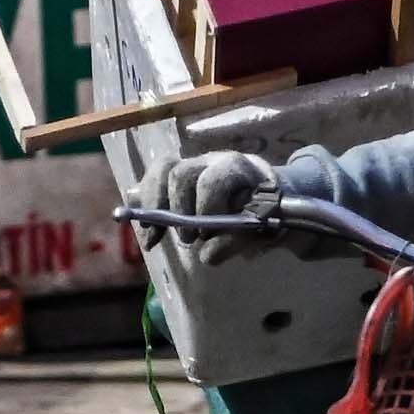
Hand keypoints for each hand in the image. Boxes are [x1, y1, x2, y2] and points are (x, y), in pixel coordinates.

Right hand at [152, 148, 284, 263]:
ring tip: (156, 234)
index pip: (212, 180)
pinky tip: (149, 232)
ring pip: (161, 170)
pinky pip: (151, 179)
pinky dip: (143, 205)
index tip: (207, 234)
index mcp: (237, 167)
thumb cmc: (266, 214)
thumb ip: (238, 240)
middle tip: (188, 239)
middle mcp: (211, 160)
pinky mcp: (175, 176)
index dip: (205, 208)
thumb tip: (206, 253)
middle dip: (178, 210)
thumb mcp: (261, 230)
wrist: (270, 200)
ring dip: (154, 205)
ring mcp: (192, 164)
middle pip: (180, 173)